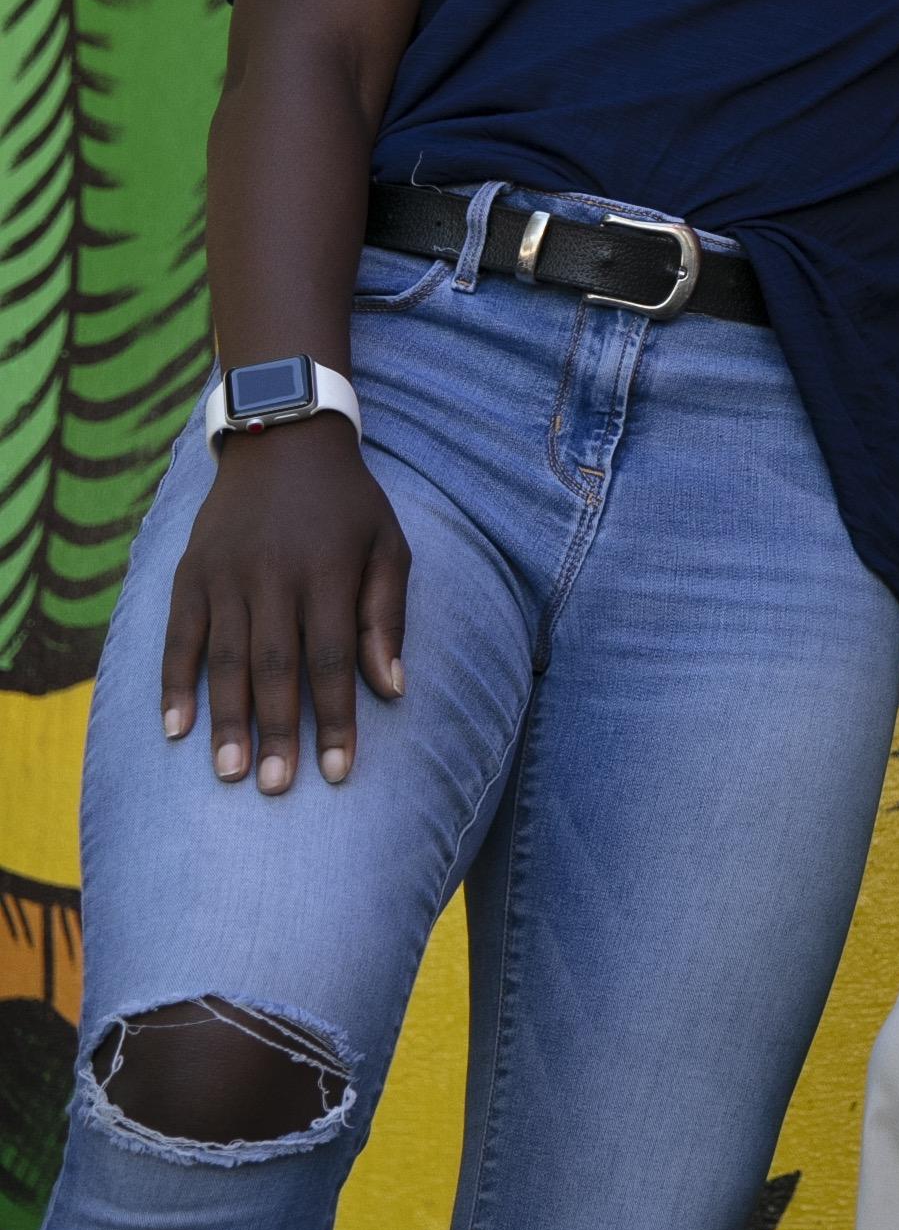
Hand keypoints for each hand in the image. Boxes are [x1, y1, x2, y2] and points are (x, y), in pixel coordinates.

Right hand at [161, 416, 407, 791]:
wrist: (283, 441)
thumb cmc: (348, 504)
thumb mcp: (388, 546)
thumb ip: (386, 617)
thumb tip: (393, 688)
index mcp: (329, 572)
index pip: (333, 660)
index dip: (335, 718)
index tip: (338, 771)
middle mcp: (273, 577)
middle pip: (275, 667)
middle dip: (276, 732)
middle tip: (275, 788)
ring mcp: (225, 576)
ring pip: (225, 659)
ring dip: (226, 720)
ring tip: (228, 774)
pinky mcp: (190, 575)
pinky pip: (178, 637)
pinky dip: (174, 683)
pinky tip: (174, 728)